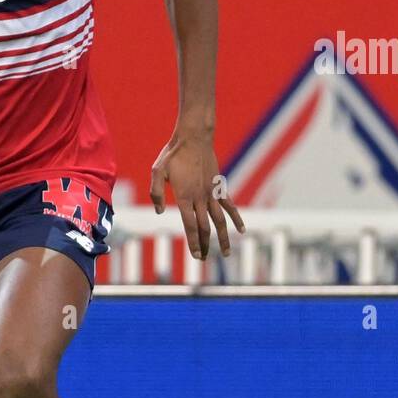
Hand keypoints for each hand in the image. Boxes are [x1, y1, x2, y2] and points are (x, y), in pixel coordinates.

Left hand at [150, 131, 244, 258]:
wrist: (193, 138)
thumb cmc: (172, 154)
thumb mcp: (157, 171)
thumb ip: (156, 192)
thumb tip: (159, 211)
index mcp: (184, 196)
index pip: (191, 225)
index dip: (194, 242)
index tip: (196, 256)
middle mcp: (200, 197)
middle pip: (205, 227)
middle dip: (204, 245)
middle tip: (203, 259)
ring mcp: (211, 192)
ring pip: (220, 220)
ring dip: (223, 238)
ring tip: (226, 253)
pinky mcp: (218, 186)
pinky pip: (229, 205)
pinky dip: (236, 218)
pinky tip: (242, 230)